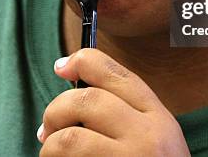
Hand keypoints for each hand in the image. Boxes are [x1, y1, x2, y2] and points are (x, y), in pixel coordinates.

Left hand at [37, 48, 190, 156]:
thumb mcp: (154, 137)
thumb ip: (124, 112)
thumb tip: (71, 85)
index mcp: (159, 118)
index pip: (116, 74)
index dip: (83, 61)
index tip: (62, 66)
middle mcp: (148, 137)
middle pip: (85, 100)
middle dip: (55, 110)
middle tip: (49, 128)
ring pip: (68, 139)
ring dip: (49, 147)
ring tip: (51, 155)